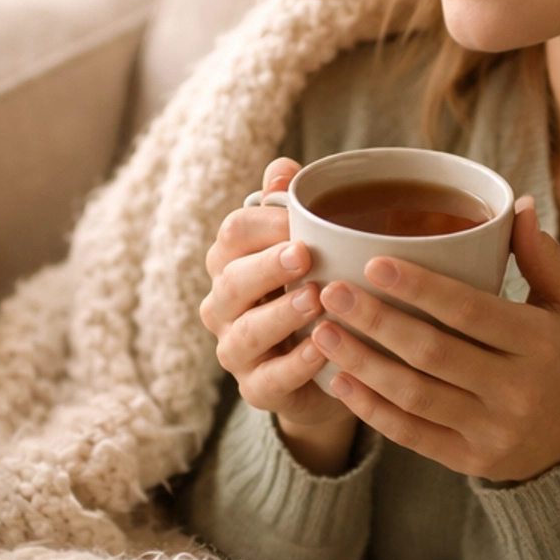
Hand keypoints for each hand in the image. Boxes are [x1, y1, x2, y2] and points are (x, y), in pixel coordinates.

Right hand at [199, 158, 358, 476]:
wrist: (334, 367)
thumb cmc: (319, 291)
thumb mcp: (313, 246)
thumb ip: (293, 207)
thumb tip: (283, 169)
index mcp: (233, 261)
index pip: (232, 234)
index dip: (262, 225)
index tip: (299, 221)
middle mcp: (224, 306)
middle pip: (231, 281)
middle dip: (266, 267)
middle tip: (304, 255)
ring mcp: (237, 351)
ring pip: (245, 332)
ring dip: (279, 315)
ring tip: (316, 300)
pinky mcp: (258, 390)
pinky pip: (270, 379)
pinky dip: (296, 364)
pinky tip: (324, 348)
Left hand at [309, 196, 559, 482]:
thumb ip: (543, 258)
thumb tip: (520, 205)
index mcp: (540, 343)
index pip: (470, 310)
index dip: (420, 287)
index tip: (374, 263)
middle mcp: (517, 390)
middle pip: (433, 352)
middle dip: (376, 320)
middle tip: (332, 292)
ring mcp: (492, 430)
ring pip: (414, 395)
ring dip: (363, 363)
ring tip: (323, 331)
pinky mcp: (470, 460)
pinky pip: (412, 435)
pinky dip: (372, 410)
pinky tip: (340, 382)